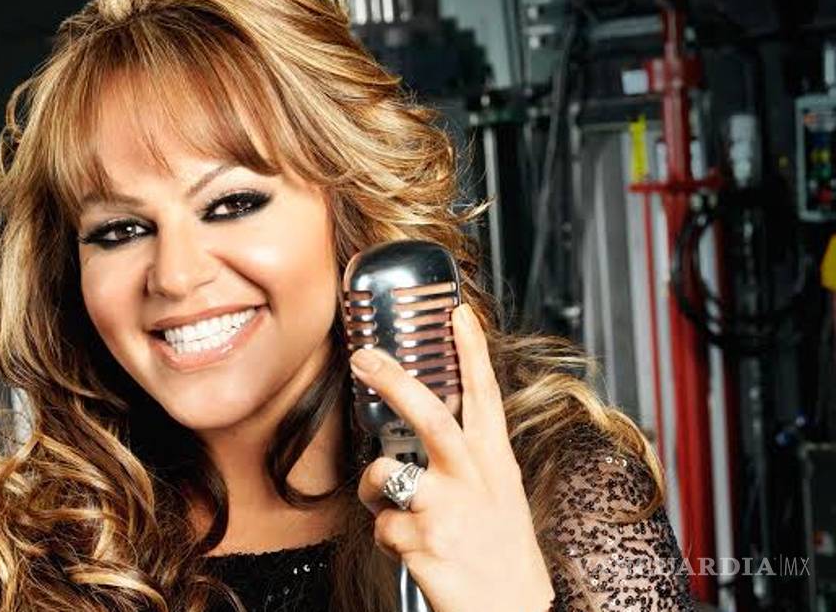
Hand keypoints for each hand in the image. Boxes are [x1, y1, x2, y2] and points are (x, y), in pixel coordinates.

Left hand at [352, 304, 553, 611]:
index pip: (484, 396)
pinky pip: (381, 526)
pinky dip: (390, 539)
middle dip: (392, 380)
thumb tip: (414, 441)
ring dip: (376, 495)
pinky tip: (419, 553)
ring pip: (383, 476)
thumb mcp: (498, 497)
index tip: (458, 311)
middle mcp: (473, 479)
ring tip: (401, 516)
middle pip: (429, 415)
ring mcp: (447, 509)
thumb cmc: (501, 555)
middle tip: (363, 356)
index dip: (470, 351)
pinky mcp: (423, 540)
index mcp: (494, 463)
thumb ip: (465, 464)